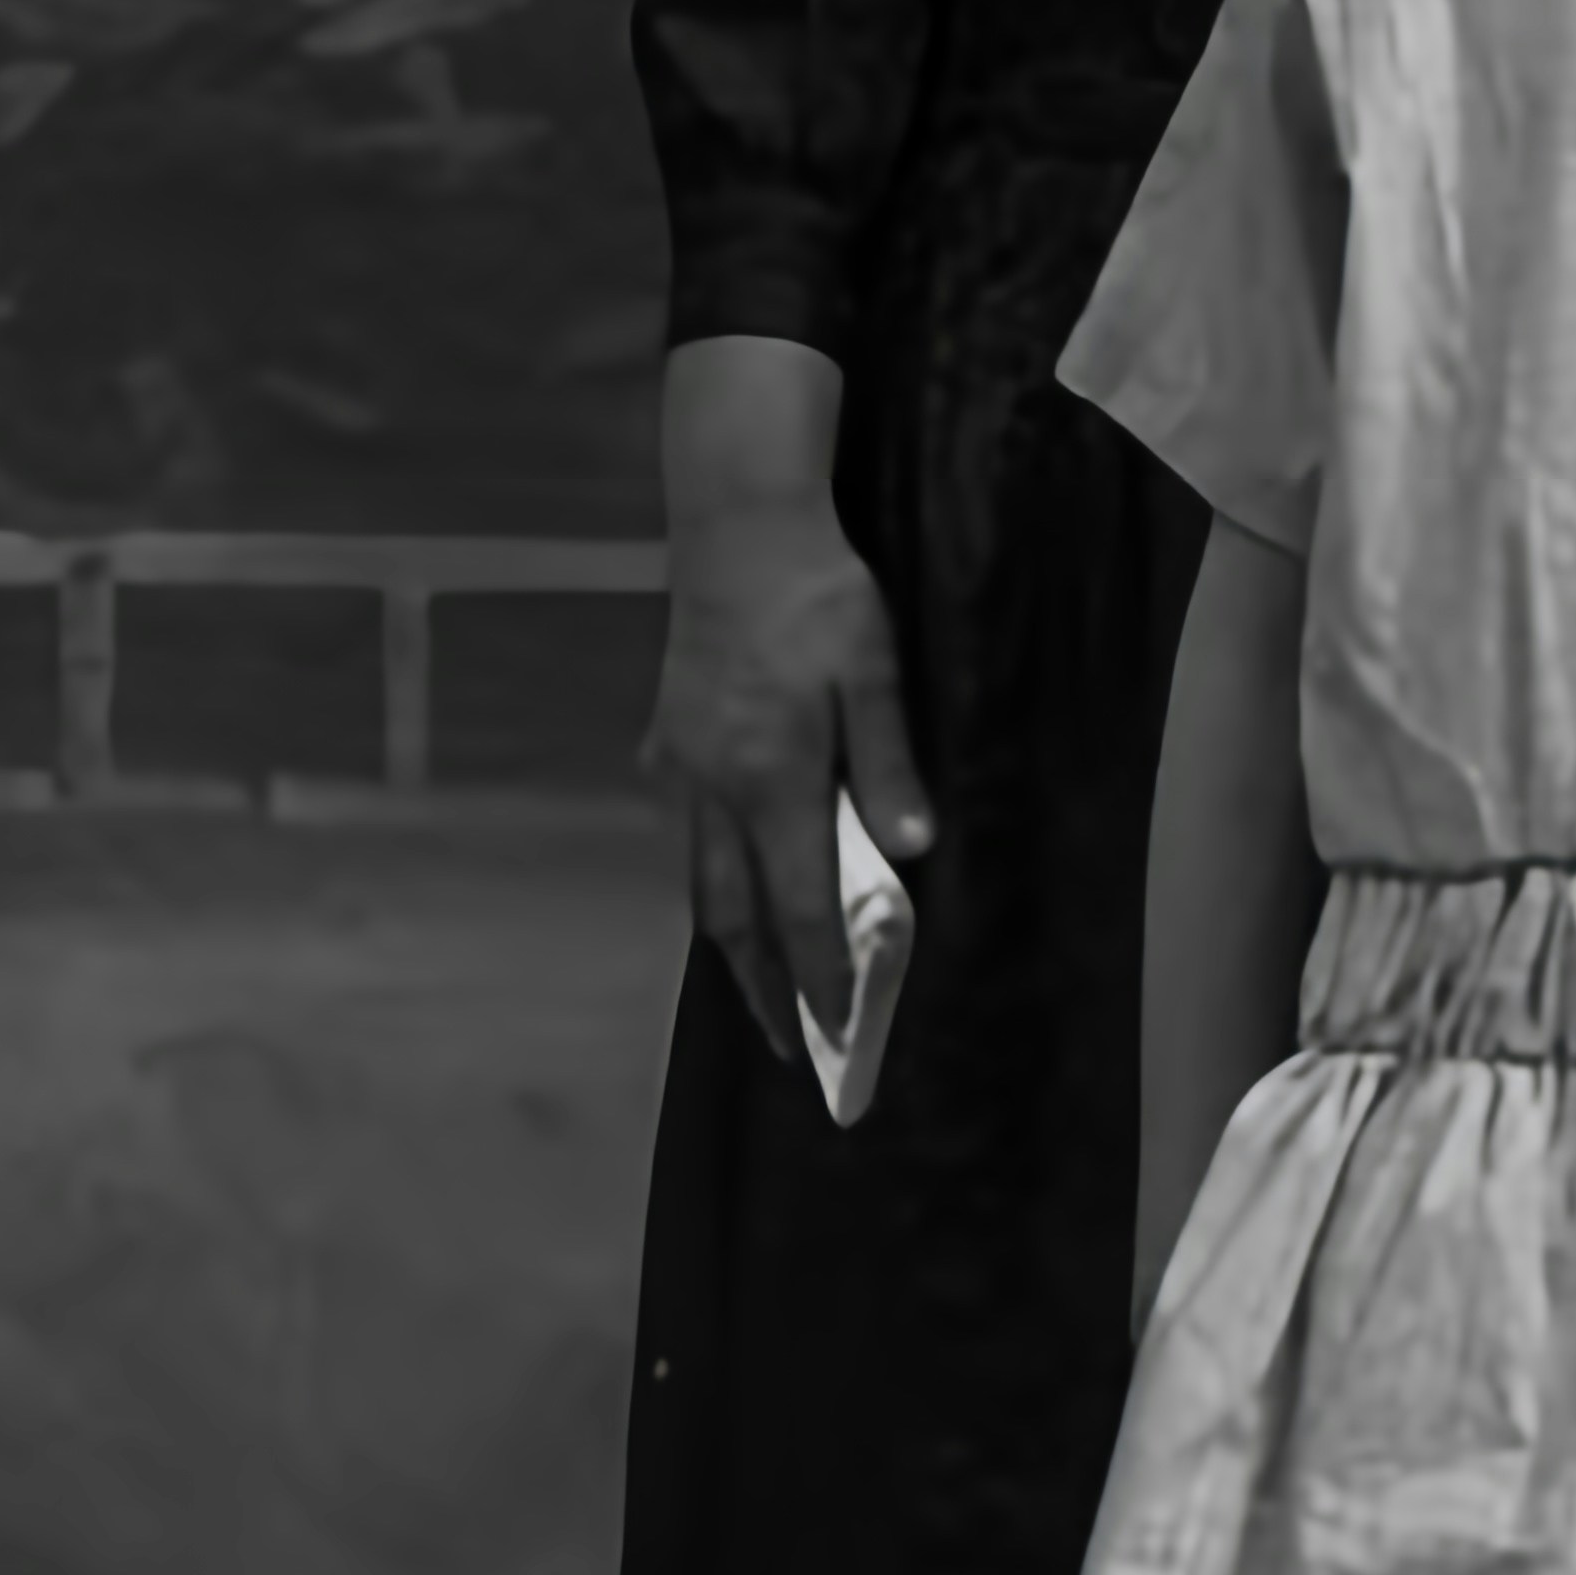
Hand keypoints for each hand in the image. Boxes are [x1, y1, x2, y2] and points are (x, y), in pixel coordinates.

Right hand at [644, 497, 930, 1051]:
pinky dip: (709, 885)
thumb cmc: (817, 596)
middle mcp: (714, 791)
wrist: (736, 528)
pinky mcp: (666, 745)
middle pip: (735, 918)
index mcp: (772, 780)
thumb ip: (887, 764)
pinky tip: (729, 893)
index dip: (821, 976)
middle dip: (765, 989)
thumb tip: (909, 849)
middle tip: (790, 1046)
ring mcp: (680, 771)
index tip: (836, 1033)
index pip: (800, 907)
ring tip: (760, 992)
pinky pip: (687, 839)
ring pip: (701, 885)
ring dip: (733, 947)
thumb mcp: (871, 672)